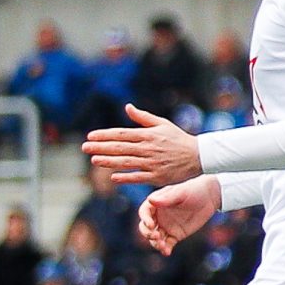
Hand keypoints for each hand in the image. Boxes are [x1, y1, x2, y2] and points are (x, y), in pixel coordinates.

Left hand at [85, 105, 203, 185]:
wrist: (199, 155)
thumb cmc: (178, 138)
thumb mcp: (162, 124)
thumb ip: (143, 117)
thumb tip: (127, 107)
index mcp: (148, 135)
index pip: (122, 134)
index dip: (105, 135)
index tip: (90, 136)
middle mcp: (149, 148)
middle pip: (120, 147)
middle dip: (101, 147)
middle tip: (85, 147)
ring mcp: (152, 163)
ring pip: (126, 162)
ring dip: (108, 161)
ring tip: (94, 159)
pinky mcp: (157, 176)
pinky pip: (138, 177)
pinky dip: (126, 177)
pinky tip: (113, 176)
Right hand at [137, 177, 223, 252]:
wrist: (209, 197)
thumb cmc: (193, 190)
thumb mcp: (181, 192)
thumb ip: (167, 198)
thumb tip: (150, 200)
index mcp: (156, 204)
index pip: (144, 212)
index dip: (145, 219)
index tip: (151, 224)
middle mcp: (158, 216)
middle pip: (145, 227)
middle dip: (147, 233)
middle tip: (156, 236)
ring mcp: (166, 226)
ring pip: (155, 238)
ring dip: (155, 243)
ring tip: (162, 246)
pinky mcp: (175, 235)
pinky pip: (167, 244)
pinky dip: (165, 249)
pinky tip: (167, 252)